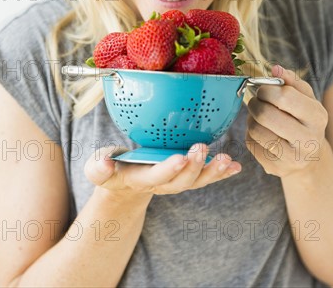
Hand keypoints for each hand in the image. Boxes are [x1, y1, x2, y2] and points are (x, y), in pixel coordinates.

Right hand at [84, 143, 240, 197]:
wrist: (124, 182)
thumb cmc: (110, 169)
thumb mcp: (97, 168)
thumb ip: (98, 167)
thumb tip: (105, 165)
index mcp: (139, 179)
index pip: (155, 177)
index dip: (168, 169)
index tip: (179, 157)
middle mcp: (161, 184)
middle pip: (181, 181)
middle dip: (194, 167)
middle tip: (201, 148)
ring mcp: (176, 181)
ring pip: (197, 181)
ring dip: (213, 172)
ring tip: (227, 160)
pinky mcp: (187, 177)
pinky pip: (207, 178)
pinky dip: (222, 173)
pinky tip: (236, 166)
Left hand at [245, 65, 327, 177]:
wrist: (308, 156)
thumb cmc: (303, 119)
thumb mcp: (305, 98)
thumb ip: (291, 81)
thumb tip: (275, 68)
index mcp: (318, 116)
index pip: (284, 97)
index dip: (266, 90)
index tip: (263, 90)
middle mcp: (309, 140)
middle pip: (266, 115)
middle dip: (255, 104)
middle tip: (256, 101)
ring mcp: (292, 158)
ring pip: (255, 130)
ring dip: (251, 119)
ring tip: (259, 117)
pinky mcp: (275, 168)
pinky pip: (251, 144)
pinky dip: (251, 134)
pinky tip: (261, 132)